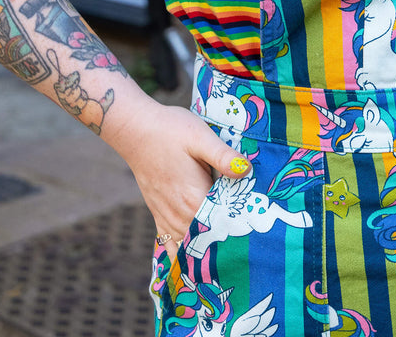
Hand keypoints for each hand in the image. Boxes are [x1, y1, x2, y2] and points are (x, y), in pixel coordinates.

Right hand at [106, 97, 250, 260]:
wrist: (136, 130)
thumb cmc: (170, 130)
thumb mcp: (201, 137)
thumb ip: (223, 156)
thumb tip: (246, 170)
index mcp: (193, 197)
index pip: (223, 224)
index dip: (242, 227)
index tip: (259, 229)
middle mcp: (179, 214)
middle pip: (209, 238)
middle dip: (229, 241)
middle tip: (251, 244)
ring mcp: (167, 216)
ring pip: (190, 246)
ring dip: (208, 250)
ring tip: (230, 255)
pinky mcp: (158, 214)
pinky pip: (170, 244)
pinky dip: (182, 255)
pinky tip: (193, 264)